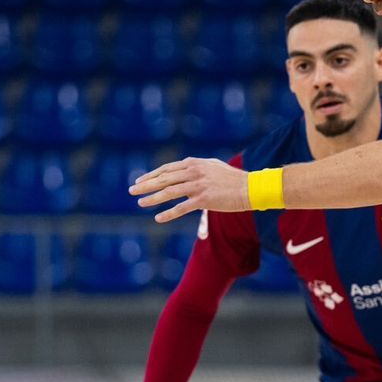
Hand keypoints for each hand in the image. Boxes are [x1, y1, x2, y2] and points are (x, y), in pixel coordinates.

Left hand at [130, 157, 248, 222]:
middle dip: (145, 185)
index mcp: (193, 163)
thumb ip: (196, 167)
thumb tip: (183, 169)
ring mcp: (198, 186)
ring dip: (152, 198)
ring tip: (140, 203)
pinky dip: (168, 213)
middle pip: (163, 179)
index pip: (166, 169)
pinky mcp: (204, 200)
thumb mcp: (212, 166)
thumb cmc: (232, 178)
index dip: (151, 175)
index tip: (140, 181)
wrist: (250, 187)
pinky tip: (158, 218)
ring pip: (169, 192)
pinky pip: (181, 208)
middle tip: (132, 191)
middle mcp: (193, 172)